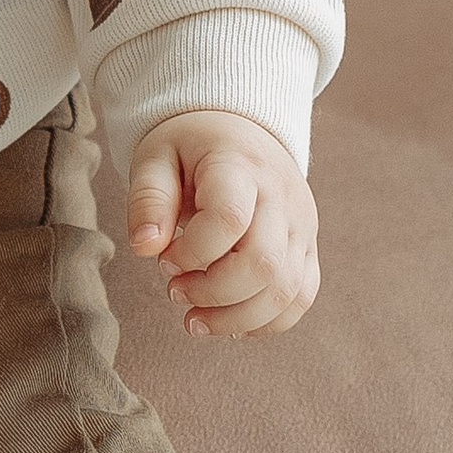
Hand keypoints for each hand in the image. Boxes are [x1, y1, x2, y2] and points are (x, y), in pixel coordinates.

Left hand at [126, 111, 318, 340]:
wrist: (240, 130)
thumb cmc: (192, 147)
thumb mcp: (155, 157)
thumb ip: (147, 199)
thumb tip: (144, 248)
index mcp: (241, 166)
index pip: (229, 219)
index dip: (191, 252)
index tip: (163, 259)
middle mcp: (282, 197)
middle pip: (263, 264)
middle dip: (213, 293)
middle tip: (175, 292)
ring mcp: (302, 225)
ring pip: (286, 291)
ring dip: (237, 319)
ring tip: (196, 319)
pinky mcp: (307, 248)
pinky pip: (300, 297)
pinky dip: (266, 321)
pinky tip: (230, 323)